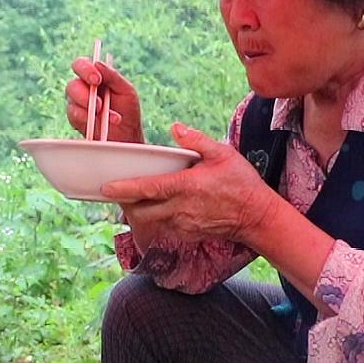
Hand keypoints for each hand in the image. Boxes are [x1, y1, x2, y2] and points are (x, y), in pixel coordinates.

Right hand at [65, 56, 143, 143]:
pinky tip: (100, 124)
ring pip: (71, 100)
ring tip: (106, 115)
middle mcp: (82, 89)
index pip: (81, 65)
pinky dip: (88, 119)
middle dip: (85, 94)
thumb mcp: (126, 91)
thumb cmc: (127, 111)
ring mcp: (77, 105)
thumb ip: (112, 76)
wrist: (127, 137)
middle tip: (99, 104)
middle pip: (72, 84)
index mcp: (94, 77)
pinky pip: (74, 116)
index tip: (96, 80)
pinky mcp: (75, 120)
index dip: (85, 69)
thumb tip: (98, 64)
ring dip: (89, 108)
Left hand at [101, 123, 281, 246]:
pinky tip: (160, 206)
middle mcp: (181, 208)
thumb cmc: (241, 182)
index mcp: (186, 186)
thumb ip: (197, 141)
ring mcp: (183, 224)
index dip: (124, 189)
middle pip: (140, 210)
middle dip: (127, 203)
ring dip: (140, 211)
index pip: (148, 188)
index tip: (106, 187)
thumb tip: (175, 128)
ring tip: (137, 197)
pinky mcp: (187, 235)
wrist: (257, 216)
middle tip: (118, 191)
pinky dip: (157, 218)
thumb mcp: (223, 154)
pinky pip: (164, 227)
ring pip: (150, 220)